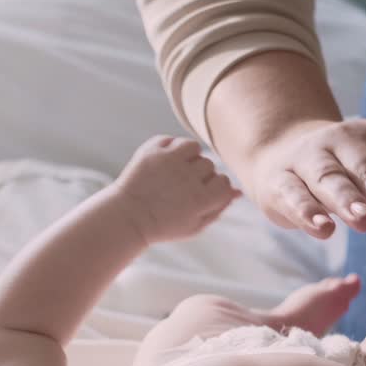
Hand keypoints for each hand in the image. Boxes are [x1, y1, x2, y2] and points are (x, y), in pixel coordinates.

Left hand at [114, 135, 240, 243]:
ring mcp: (169, 161)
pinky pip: (176, 140)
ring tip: (175, 173)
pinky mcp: (153, 150)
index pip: (224, 183)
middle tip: (182, 189)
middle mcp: (187, 178)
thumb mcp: (194, 225)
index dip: (216, 189)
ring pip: (195, 148)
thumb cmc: (164, 225)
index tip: (202, 196)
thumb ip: (219, 208)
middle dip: (200, 176)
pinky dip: (174, 149)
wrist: (127, 217)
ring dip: (190, 159)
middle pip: (210, 166)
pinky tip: (166, 163)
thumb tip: (238, 191)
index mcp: (200, 200)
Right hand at [241, 119, 365, 245]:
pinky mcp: (281, 180)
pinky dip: (306, 212)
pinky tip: (322, 230)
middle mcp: (347, 141)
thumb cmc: (355, 164)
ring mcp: (311, 159)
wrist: (285, 151)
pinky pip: (294, 194)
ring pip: (332, 179)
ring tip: (365, 223)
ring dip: (349, 201)